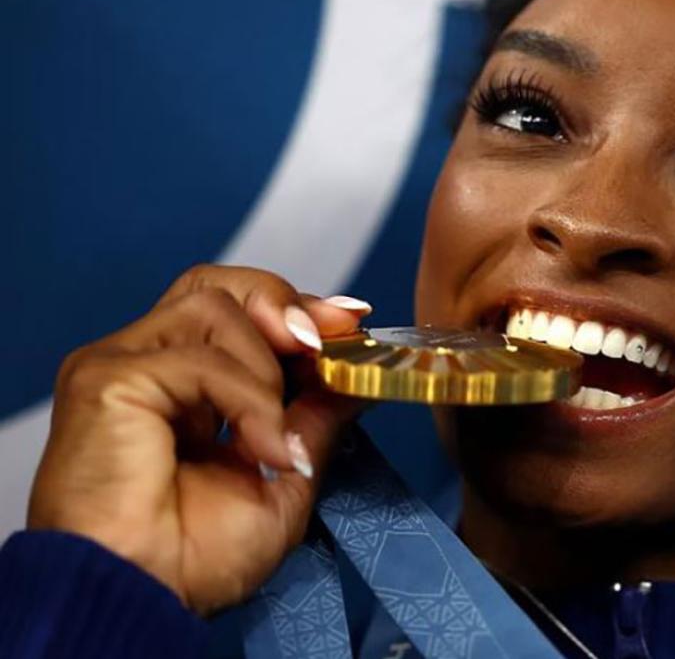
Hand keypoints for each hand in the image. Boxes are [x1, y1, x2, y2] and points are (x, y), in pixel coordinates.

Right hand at [27, 265, 372, 614]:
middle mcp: (148, 367)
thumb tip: (357, 377)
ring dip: (266, 371)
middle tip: (324, 343)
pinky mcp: (107, 378)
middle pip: (216, 285)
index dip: (294, 308)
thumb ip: (315, 421)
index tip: (348, 323)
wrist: (144, 599)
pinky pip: (201, 359)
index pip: (235, 312)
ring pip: (214, 308)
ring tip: (275, 437)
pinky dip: (249, 402)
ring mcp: (123, 366)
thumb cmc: (193, 559)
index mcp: (182, 390)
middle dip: (283, 304)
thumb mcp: (284, 479)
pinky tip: (261, 451)